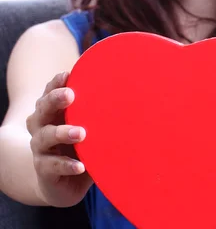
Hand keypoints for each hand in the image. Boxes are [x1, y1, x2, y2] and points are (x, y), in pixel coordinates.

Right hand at [26, 72, 92, 206]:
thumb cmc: (77, 145)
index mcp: (51, 110)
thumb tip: (129, 92)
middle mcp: (41, 125)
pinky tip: (80, 166)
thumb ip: (96, 112)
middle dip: (55, 99)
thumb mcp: (85, 125)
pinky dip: (67, 165)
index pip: (49, 91)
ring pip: (46, 136)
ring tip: (81, 133)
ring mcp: (40, 148)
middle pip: (43, 108)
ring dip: (63, 133)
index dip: (56, 83)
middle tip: (70, 95)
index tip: (67, 75)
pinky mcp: (44, 170)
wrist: (60, 185)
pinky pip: (52, 165)